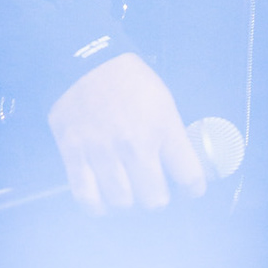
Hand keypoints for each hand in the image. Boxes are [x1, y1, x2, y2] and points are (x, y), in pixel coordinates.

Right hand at [47, 52, 207, 214]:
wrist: (85, 62)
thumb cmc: (130, 80)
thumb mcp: (163, 101)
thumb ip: (171, 136)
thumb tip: (178, 167)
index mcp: (163, 127)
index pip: (188, 176)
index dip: (193, 189)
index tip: (190, 190)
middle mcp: (134, 145)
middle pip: (154, 200)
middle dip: (157, 198)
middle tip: (153, 188)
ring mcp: (102, 152)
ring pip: (122, 203)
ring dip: (128, 202)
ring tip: (128, 191)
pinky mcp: (74, 155)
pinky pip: (87, 198)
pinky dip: (98, 206)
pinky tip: (103, 200)